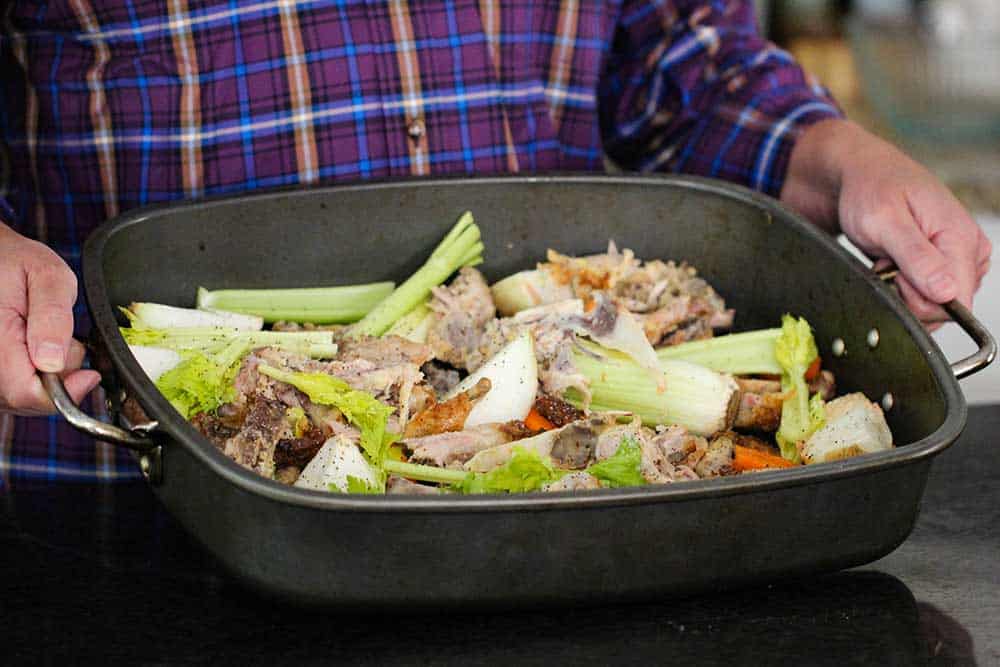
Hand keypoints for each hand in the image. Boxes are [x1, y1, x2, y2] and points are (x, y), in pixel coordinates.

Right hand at [0, 223, 99, 414]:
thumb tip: (52, 362)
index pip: (25, 393)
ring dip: (45, 378)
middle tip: (66, 343)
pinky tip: (38, 350)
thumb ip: (53, 318)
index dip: (64, 391)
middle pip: (24, 400)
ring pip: (19, 398)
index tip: (89, 373)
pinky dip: (33, 376)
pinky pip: (12, 390)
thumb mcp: (48, 276)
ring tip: (47, 340)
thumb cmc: (15, 262)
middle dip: (58, 381)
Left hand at [781, 119, 990, 323]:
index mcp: (962, 238)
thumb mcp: (884, 222)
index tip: (893, 273)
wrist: (859, 173)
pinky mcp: (941, 264)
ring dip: (901, 288)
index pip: (957, 300)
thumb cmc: (870, 188)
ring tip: (887, 256)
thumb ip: (916, 258)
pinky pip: (923, 294)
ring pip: (932, 303)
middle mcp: (968, 251)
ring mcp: (956, 259)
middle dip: (907, 292)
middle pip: (944, 306)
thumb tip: (947, 293)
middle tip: (886, 260)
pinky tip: (890, 261)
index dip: (918, 298)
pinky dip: (900, 284)